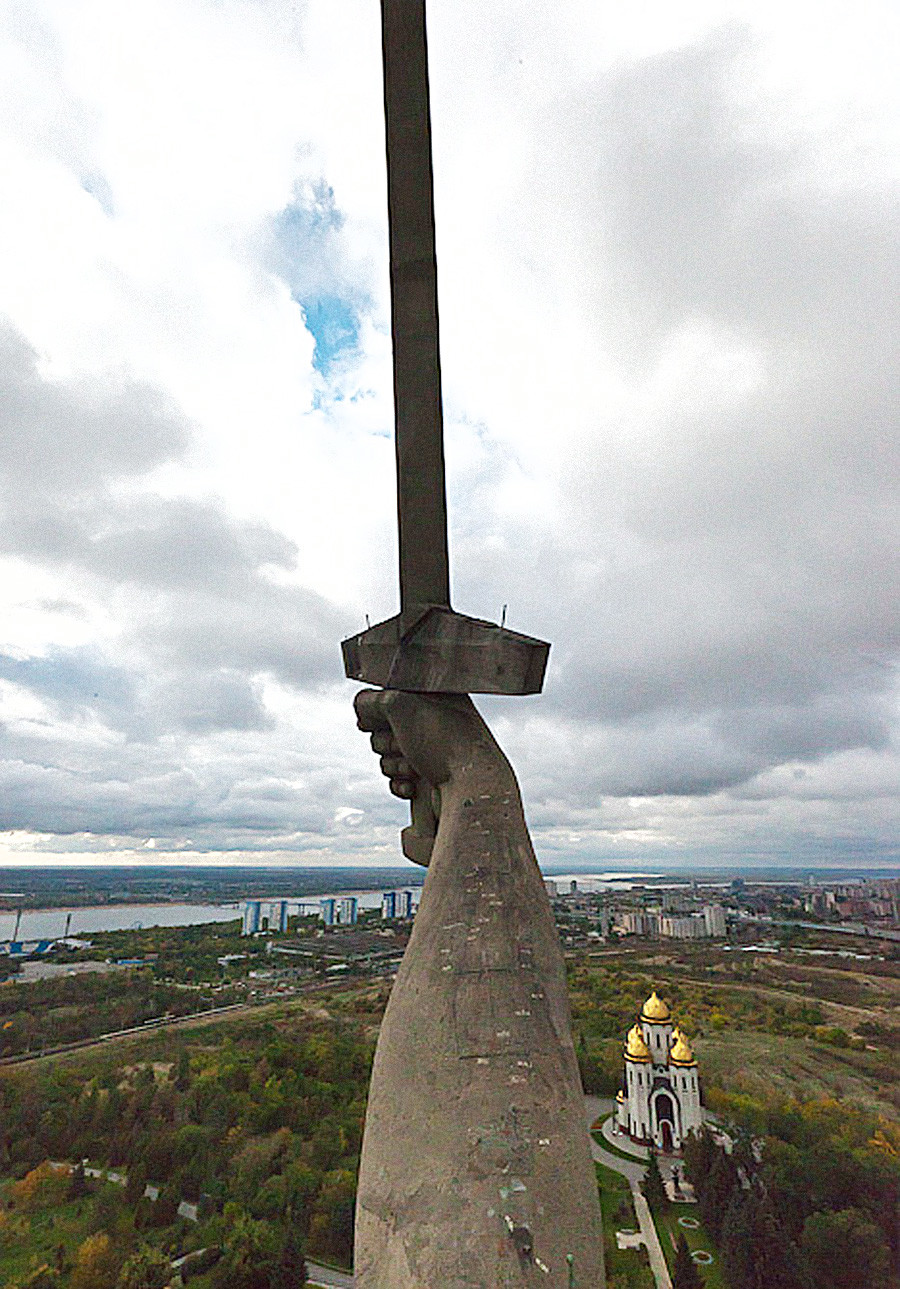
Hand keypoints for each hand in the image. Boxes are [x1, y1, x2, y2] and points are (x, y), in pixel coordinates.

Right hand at [354, 689, 508, 866]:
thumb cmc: (445, 743)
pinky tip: (412, 786)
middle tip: (404, 745)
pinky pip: (399, 779)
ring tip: (415, 767)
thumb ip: (372, 701)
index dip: (379, 710)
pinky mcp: (432, 778)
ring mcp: (434, 750)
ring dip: (394, 764)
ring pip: (389, 755)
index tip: (378, 720)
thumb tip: (362, 710)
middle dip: (387, 741)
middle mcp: (437, 720)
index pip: (392, 694)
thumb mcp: (400, 706)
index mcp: (438, 695)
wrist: (472, 790)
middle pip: (385, 727)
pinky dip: (400, 783)